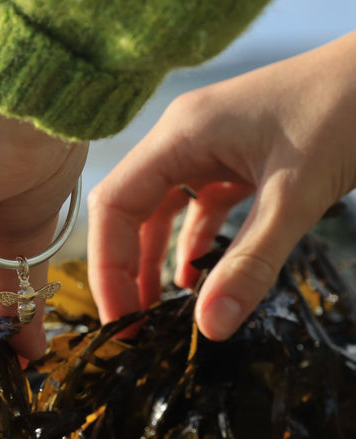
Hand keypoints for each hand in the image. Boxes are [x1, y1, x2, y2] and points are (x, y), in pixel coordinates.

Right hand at [88, 32, 355, 340]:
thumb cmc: (347, 110)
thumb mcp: (296, 196)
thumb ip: (251, 263)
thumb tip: (210, 328)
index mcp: (180, 136)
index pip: (115, 205)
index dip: (108, 266)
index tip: (119, 318)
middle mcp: (181, 139)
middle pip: (129, 210)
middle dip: (125, 269)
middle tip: (133, 325)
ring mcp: (205, 148)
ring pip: (158, 211)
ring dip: (153, 259)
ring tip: (154, 310)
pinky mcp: (230, 160)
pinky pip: (195, 206)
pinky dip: (190, 244)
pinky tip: (196, 279)